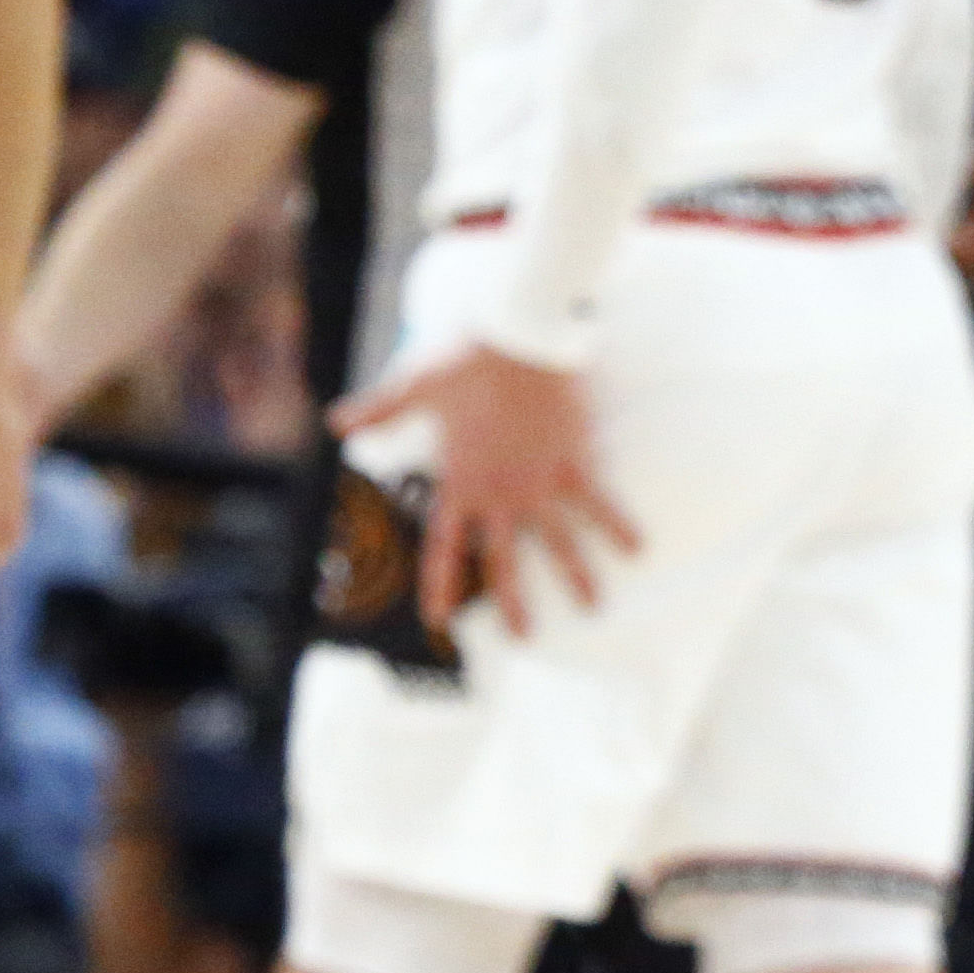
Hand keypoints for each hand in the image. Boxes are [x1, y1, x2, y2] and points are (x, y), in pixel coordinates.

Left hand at [331, 344, 639, 638]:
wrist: (520, 335)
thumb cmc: (465, 360)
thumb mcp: (414, 387)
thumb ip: (379, 411)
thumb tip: (336, 422)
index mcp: (460, 482)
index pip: (445, 547)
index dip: (441, 586)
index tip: (438, 620)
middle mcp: (501, 494)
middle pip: (505, 560)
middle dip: (513, 602)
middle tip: (524, 637)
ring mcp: (541, 482)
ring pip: (558, 541)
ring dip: (575, 575)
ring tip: (594, 606)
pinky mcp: (573, 461)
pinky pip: (598, 502)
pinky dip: (616, 524)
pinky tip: (637, 547)